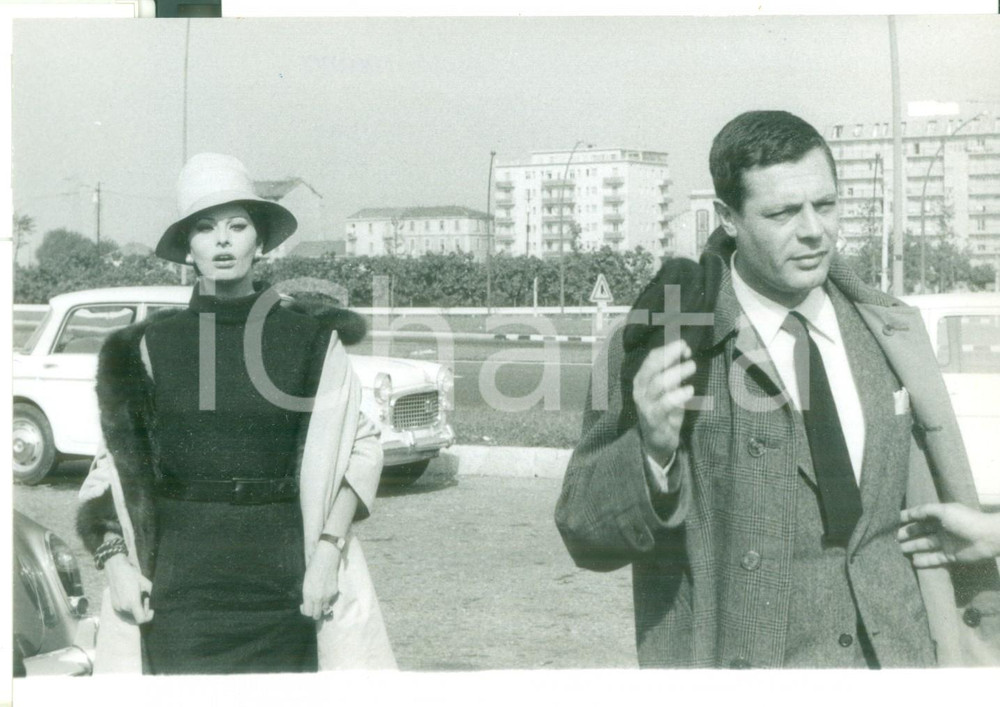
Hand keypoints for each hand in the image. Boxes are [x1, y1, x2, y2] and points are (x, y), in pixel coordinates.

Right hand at [104, 554, 153, 623]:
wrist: (117, 571)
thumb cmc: (133, 576)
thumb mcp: (147, 584)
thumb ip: (152, 596)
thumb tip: (155, 603)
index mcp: (132, 602)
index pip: (141, 619)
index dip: (149, 617)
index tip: (152, 610)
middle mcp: (123, 608)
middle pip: (137, 617)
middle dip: (143, 610)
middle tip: (145, 599)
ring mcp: (117, 608)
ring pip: (131, 615)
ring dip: (137, 609)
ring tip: (139, 598)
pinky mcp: (114, 606)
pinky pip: (125, 613)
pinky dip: (130, 609)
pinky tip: (132, 598)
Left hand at [301, 542, 340, 620]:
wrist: (326, 558)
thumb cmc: (313, 567)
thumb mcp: (306, 582)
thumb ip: (307, 594)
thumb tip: (308, 602)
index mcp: (308, 595)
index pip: (307, 613)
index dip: (305, 611)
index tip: (304, 606)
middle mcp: (318, 598)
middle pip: (316, 616)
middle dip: (313, 613)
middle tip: (312, 606)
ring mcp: (327, 596)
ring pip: (325, 610)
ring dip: (322, 607)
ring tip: (320, 600)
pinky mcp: (334, 592)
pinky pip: (331, 601)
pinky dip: (328, 599)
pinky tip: (326, 591)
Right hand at [633, 340, 695, 466]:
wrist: (657, 441)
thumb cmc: (664, 410)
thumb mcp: (667, 388)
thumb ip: (672, 370)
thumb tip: (683, 349)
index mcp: (642, 379)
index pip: (652, 358)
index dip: (668, 349)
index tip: (685, 347)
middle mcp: (640, 389)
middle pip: (652, 367)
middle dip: (670, 355)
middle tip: (687, 351)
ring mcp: (645, 404)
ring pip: (658, 383)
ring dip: (677, 372)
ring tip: (692, 366)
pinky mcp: (653, 418)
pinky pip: (665, 403)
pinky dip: (678, 395)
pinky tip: (690, 390)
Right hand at [898, 503, 999, 567]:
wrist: (987, 537)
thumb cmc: (965, 520)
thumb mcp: (943, 510)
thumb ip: (925, 510)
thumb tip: (910, 512)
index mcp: (940, 515)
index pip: (921, 515)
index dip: (909, 517)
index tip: (894, 520)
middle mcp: (942, 528)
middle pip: (921, 531)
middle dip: (908, 533)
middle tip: (895, 537)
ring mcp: (946, 543)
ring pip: (925, 545)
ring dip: (913, 547)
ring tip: (900, 549)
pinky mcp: (950, 556)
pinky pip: (935, 559)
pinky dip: (925, 561)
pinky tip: (914, 562)